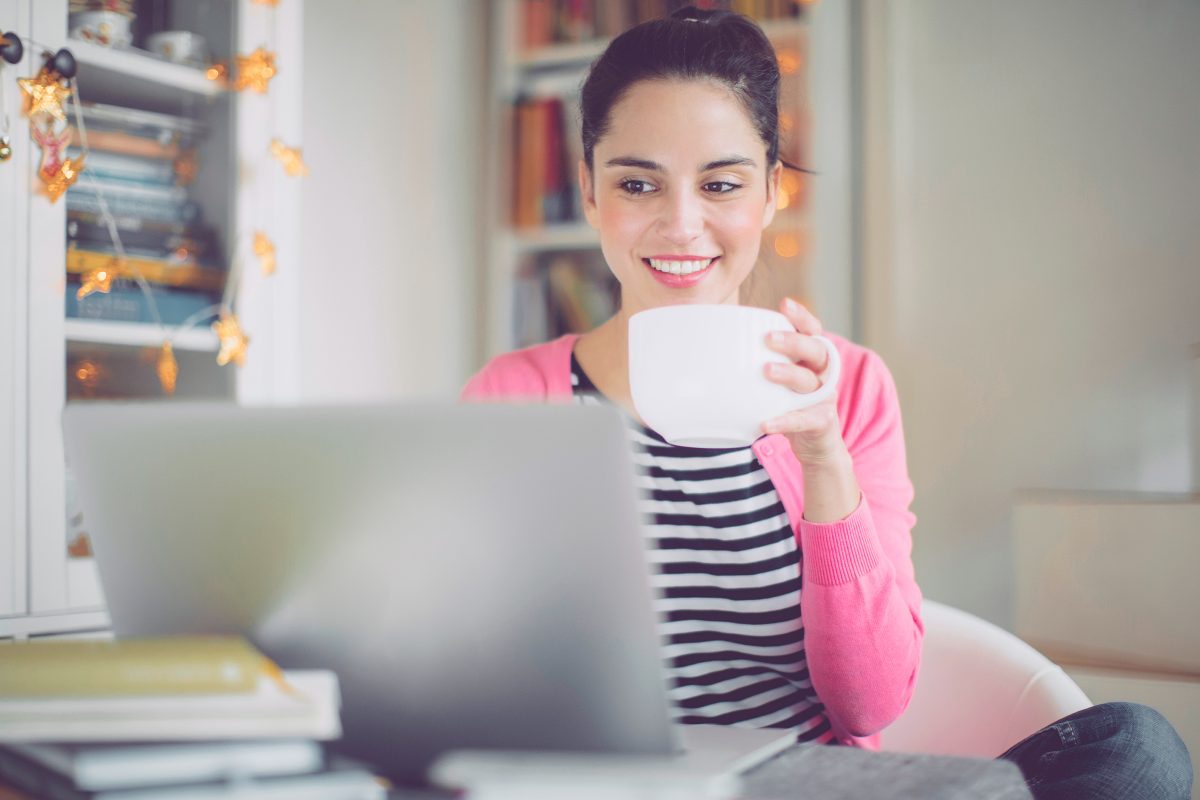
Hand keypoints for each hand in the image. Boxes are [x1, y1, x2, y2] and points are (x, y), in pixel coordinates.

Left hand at [761, 298, 847, 466]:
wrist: (815, 446)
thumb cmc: (787, 406)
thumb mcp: (776, 383)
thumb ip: (757, 366)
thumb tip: (709, 355)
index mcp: (811, 359)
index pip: (812, 331)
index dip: (801, 316)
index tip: (784, 304)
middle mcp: (822, 374)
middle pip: (815, 350)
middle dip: (793, 342)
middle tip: (768, 338)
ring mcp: (824, 397)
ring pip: (810, 381)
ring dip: (788, 374)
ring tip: (766, 371)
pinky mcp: (822, 422)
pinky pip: (804, 419)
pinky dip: (785, 420)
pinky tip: (766, 423)